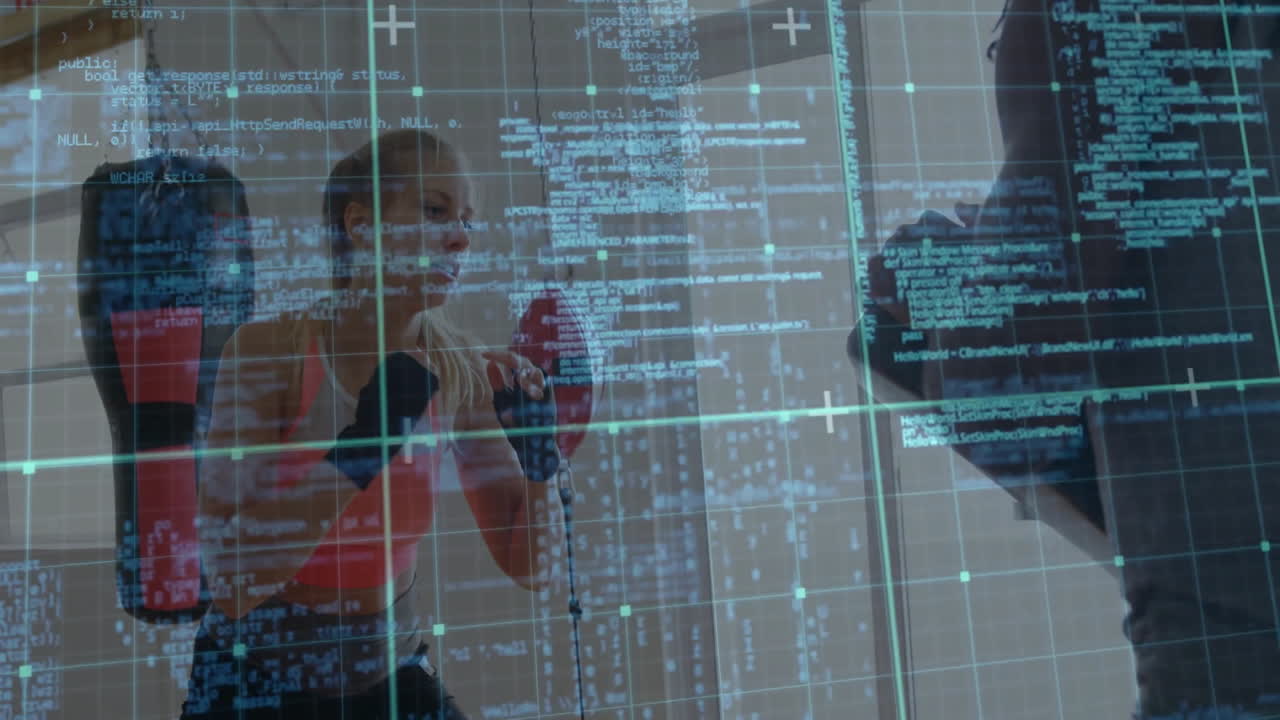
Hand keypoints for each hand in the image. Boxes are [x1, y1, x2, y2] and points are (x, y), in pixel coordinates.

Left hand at [483, 350, 559, 482]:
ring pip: (537, 371)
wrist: (528, 449)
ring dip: (523, 371)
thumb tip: (489, 363)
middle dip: (509, 359)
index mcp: (522, 383)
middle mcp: (533, 385)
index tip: (484, 354)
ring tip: (513, 377)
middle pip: (525, 362)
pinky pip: (546, 386)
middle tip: (495, 359)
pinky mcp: (550, 403)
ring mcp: (543, 393)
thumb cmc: (515, 426)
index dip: (499, 355)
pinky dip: (535, 383)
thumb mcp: (502, 402)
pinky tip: (523, 386)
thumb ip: (497, 383)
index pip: (513, 362)